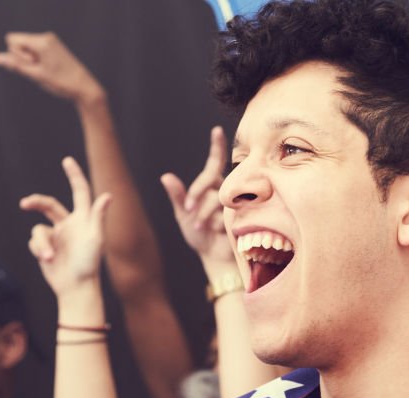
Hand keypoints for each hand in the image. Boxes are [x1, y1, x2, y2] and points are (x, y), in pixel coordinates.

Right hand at [0, 32, 103, 105]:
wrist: (84, 87)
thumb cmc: (62, 82)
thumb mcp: (35, 75)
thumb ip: (15, 65)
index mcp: (41, 41)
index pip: (11, 39)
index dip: (15, 54)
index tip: (31, 64)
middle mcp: (46, 37)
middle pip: (18, 42)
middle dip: (22, 56)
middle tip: (39, 69)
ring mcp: (51, 41)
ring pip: (26, 47)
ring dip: (30, 59)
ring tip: (45, 70)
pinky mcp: (54, 46)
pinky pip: (35, 49)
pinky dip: (36, 59)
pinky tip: (48, 69)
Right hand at [23, 157, 111, 296]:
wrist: (76, 287)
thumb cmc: (89, 264)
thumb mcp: (96, 239)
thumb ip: (98, 216)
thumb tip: (108, 195)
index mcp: (83, 219)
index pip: (79, 191)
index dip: (74, 175)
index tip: (67, 160)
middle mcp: (69, 224)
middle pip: (48, 205)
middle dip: (36, 203)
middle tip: (25, 204)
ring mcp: (56, 236)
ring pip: (38, 228)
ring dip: (42, 243)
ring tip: (49, 257)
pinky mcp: (45, 247)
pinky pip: (34, 241)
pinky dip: (39, 249)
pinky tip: (47, 260)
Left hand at [160, 127, 235, 275]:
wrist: (214, 256)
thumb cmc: (199, 235)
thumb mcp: (183, 216)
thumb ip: (177, 196)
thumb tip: (165, 176)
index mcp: (211, 186)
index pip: (214, 163)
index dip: (216, 147)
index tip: (217, 130)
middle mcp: (225, 190)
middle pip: (211, 180)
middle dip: (196, 195)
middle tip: (187, 210)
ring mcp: (236, 201)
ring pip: (216, 197)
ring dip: (203, 214)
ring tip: (201, 227)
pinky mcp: (243, 215)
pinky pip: (224, 212)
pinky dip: (214, 223)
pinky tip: (216, 232)